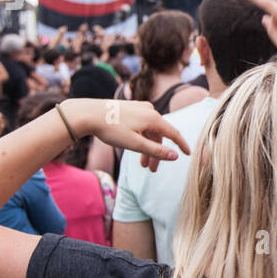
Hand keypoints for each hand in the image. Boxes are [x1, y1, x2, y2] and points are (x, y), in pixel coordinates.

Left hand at [65, 98, 189, 172]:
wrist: (88, 114)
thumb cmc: (111, 129)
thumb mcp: (135, 144)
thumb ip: (156, 151)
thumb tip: (175, 156)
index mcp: (153, 118)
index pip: (174, 133)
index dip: (182, 145)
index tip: (188, 154)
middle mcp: (149, 110)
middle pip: (159, 135)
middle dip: (157, 153)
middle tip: (151, 170)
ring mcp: (139, 108)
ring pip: (149, 131)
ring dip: (147, 147)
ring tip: (141, 164)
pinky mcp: (130, 109)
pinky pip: (142, 126)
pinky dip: (141, 138)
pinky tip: (134, 147)